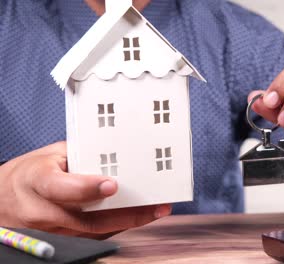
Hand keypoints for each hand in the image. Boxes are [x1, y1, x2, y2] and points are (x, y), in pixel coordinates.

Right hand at [0, 142, 170, 238]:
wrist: (2, 201)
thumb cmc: (27, 175)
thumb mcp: (47, 156)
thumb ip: (79, 155)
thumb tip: (114, 153)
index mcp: (36, 182)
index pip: (62, 188)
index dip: (87, 188)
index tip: (113, 184)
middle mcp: (42, 211)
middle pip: (87, 218)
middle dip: (125, 213)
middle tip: (154, 204)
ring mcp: (51, 231)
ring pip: (95, 231)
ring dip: (128, 222)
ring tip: (155, 210)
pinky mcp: (62, 241)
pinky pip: (94, 237)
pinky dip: (118, 227)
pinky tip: (138, 218)